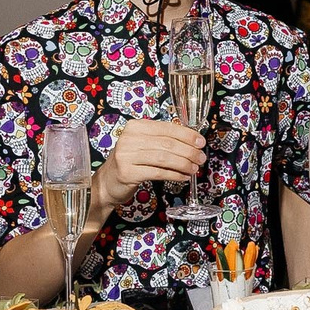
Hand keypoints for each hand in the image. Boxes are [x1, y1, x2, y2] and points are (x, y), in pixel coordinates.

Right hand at [91, 119, 205, 210]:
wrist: (108, 182)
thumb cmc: (130, 162)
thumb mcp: (143, 145)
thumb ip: (162, 140)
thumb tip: (192, 142)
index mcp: (136, 127)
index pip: (167, 128)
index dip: (187, 135)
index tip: (200, 142)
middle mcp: (129, 138)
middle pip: (167, 143)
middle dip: (189, 151)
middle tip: (201, 158)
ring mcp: (126, 155)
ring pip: (164, 158)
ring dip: (183, 164)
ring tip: (194, 168)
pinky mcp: (127, 172)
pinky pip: (158, 172)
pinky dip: (174, 174)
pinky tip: (183, 177)